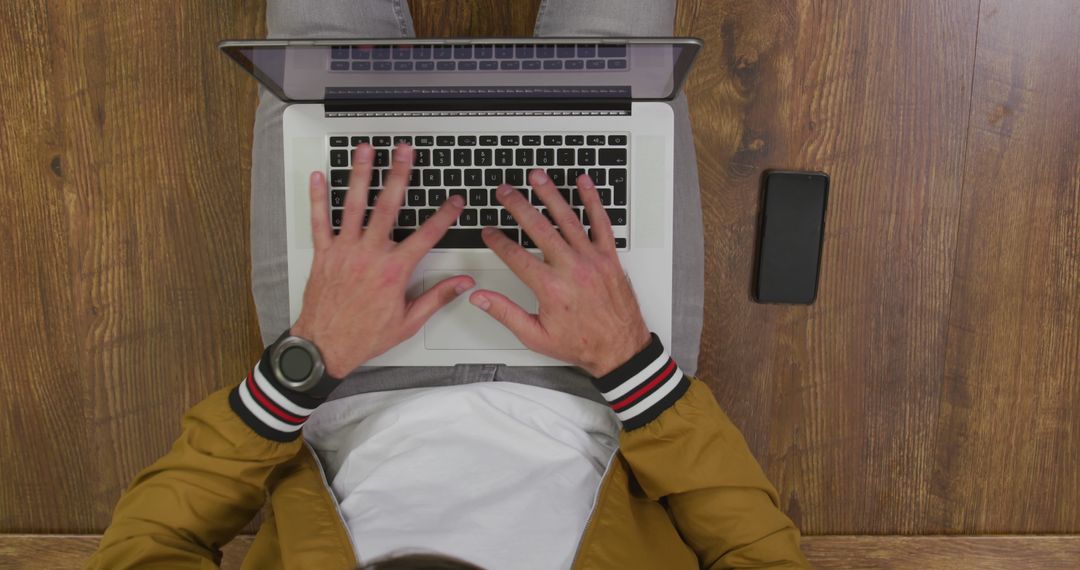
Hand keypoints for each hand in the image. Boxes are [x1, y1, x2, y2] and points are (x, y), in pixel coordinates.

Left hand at [291, 143, 473, 377]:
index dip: (444, 215)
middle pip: (388, 206)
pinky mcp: (323, 254)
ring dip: (360, 175)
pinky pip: (319, 221)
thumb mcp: (409, 321)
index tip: (454, 201)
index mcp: (394, 271)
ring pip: (353, 205)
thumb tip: (464, 285)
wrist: (325, 347)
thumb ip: (438, 297)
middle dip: (399, 175)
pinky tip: (319, 177)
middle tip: (405, 152)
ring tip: (366, 151)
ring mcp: (344, 251)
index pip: (426, 235)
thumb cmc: (364, 336)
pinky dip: (318, 198)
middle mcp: (369, 255)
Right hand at [470, 169, 650, 377]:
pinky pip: (601, 222)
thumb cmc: (581, 343)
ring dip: (551, 194)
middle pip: (539, 229)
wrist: (620, 349)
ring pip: (568, 219)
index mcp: (551, 288)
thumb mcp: (535, 335)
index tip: (488, 231)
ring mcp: (592, 260)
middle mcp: (572, 269)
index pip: (516, 256)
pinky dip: (593, 200)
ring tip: (537, 176)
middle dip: (518, 206)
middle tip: (505, 191)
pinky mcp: (609, 257)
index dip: (498, 241)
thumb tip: (480, 298)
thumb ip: (505, 313)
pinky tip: (583, 182)